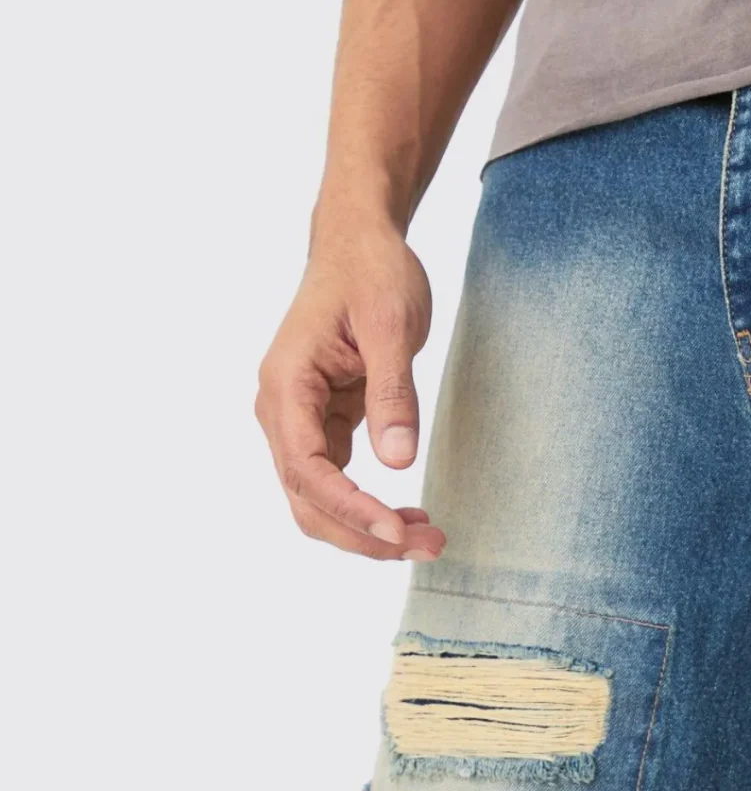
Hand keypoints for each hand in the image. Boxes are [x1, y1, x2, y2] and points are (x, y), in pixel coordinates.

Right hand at [256, 225, 445, 560]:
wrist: (358, 243)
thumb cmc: (371, 272)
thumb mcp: (390, 325)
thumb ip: (393, 393)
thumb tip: (397, 463)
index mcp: (286, 385)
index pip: (307, 469)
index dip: (350, 509)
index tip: (396, 531)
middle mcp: (281, 411)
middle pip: (309, 501)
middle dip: (364, 535)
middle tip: (430, 547)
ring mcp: (298, 423)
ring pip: (320, 502)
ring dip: (368, 531)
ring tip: (429, 539)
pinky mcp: (322, 427)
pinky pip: (338, 485)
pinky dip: (370, 509)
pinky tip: (412, 518)